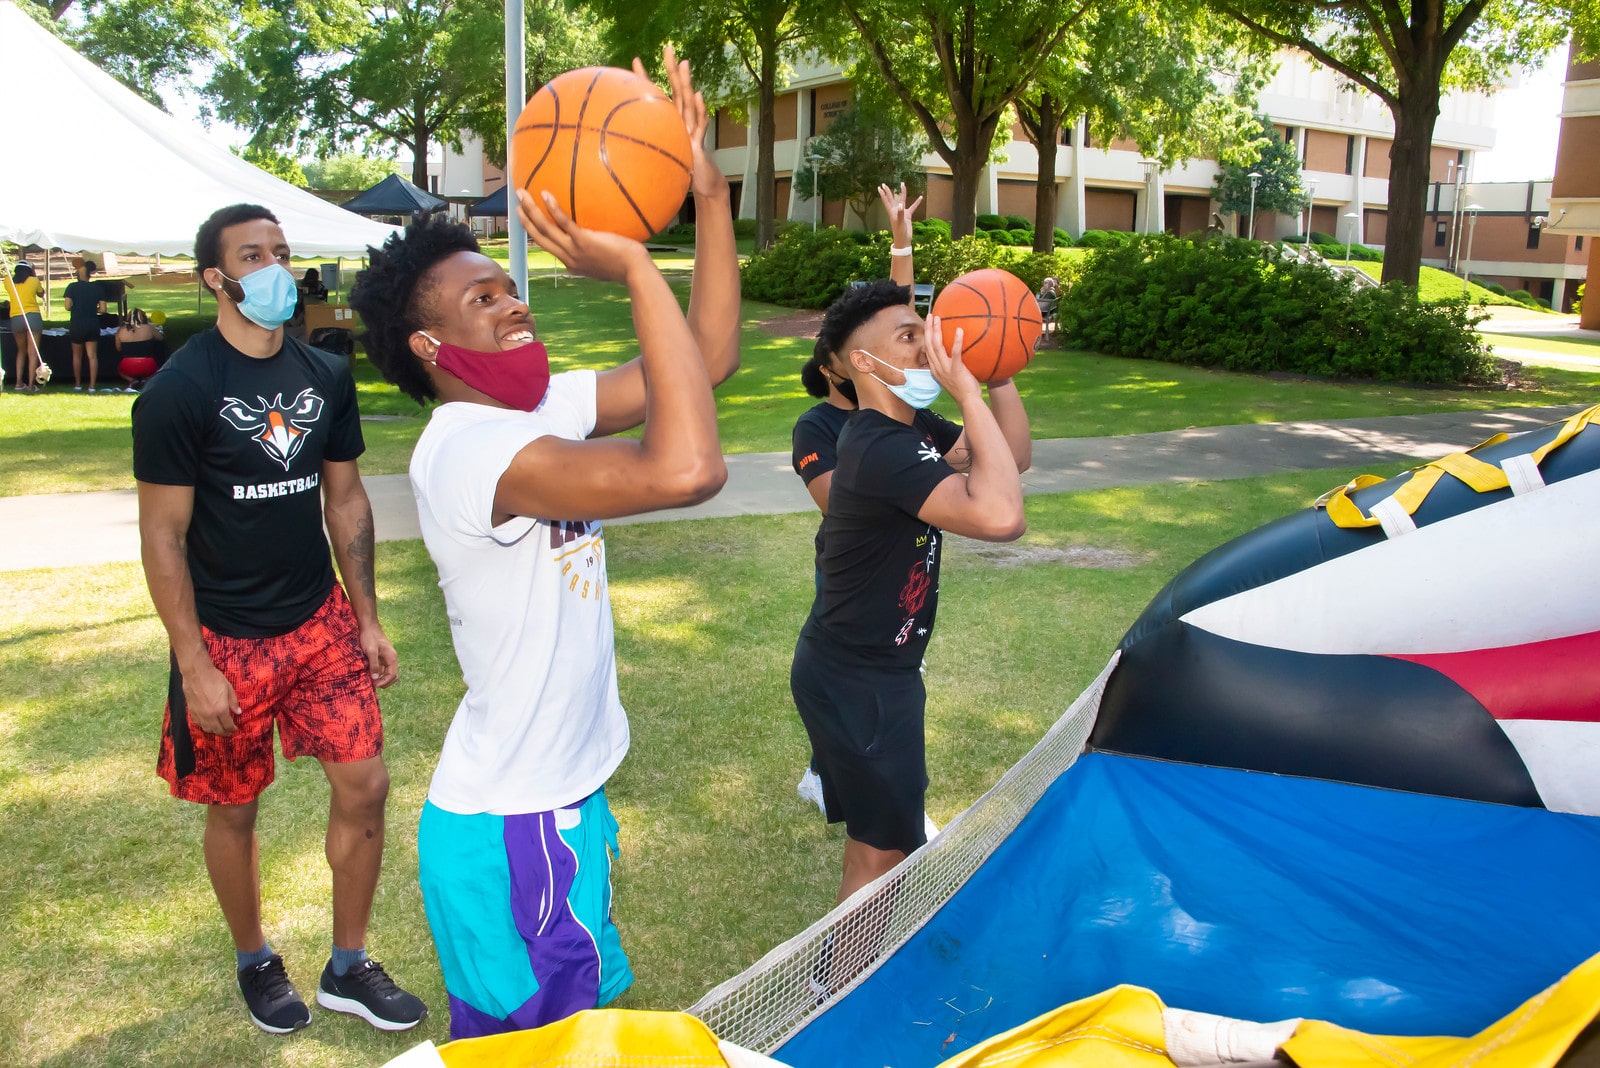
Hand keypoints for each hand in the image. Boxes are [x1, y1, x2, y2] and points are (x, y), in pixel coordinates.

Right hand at [182, 657, 240, 735]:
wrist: (196, 673)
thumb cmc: (214, 679)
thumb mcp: (229, 688)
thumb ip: (233, 702)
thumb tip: (238, 712)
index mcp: (220, 710)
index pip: (227, 725)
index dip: (232, 729)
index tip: (235, 729)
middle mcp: (209, 715)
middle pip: (217, 730)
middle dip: (224, 733)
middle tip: (228, 733)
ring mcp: (199, 714)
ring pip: (207, 728)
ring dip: (214, 731)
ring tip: (219, 730)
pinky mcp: (191, 711)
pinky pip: (198, 723)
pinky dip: (203, 726)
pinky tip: (207, 724)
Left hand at [360, 623, 398, 688]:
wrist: (368, 626)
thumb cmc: (370, 637)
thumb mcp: (371, 651)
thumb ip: (374, 665)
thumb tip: (376, 678)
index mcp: (392, 657)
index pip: (392, 675)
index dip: (384, 682)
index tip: (375, 685)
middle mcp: (392, 658)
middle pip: (393, 675)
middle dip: (385, 682)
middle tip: (374, 685)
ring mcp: (387, 657)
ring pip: (388, 672)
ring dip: (382, 678)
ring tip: (371, 681)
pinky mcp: (382, 656)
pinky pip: (383, 668)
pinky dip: (379, 673)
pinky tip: (370, 674)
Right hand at [517, 190, 649, 283]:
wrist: (635, 272)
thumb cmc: (628, 266)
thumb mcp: (607, 262)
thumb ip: (599, 252)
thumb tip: (602, 239)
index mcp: (572, 263)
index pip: (549, 246)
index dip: (535, 232)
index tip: (528, 220)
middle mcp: (568, 258)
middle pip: (539, 237)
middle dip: (525, 219)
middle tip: (516, 203)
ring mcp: (574, 250)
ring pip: (544, 229)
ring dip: (530, 210)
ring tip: (521, 193)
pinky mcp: (584, 241)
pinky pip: (563, 222)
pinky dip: (552, 208)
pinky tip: (545, 194)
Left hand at [637, 46, 725, 200]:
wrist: (704, 185)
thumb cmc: (677, 172)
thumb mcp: (654, 160)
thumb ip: (640, 151)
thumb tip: (612, 151)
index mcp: (670, 122)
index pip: (656, 95)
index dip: (646, 78)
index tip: (635, 61)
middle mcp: (682, 122)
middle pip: (676, 91)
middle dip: (671, 69)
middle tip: (667, 47)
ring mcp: (692, 131)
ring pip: (688, 103)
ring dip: (686, 83)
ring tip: (684, 63)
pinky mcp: (699, 144)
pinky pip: (700, 125)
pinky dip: (700, 110)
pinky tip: (698, 96)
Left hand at [878, 182, 922, 247]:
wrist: (904, 240)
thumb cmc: (900, 232)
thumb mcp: (900, 223)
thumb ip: (900, 213)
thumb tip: (901, 204)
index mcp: (892, 212)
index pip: (886, 201)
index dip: (883, 194)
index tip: (880, 187)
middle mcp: (896, 211)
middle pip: (892, 198)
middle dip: (888, 191)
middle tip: (884, 184)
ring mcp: (902, 213)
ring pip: (902, 200)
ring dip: (903, 193)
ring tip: (903, 184)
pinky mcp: (908, 215)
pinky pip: (913, 207)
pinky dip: (916, 203)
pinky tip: (920, 197)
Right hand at [922, 315, 981, 404]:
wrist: (968, 402)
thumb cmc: (964, 389)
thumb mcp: (953, 376)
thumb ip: (951, 364)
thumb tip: (956, 352)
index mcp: (935, 369)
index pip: (927, 349)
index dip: (927, 335)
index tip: (928, 324)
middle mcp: (937, 368)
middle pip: (929, 345)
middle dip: (928, 329)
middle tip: (930, 315)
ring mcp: (945, 369)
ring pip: (937, 346)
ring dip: (936, 331)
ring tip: (938, 318)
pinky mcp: (956, 370)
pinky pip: (955, 353)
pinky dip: (957, 341)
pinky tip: (959, 330)